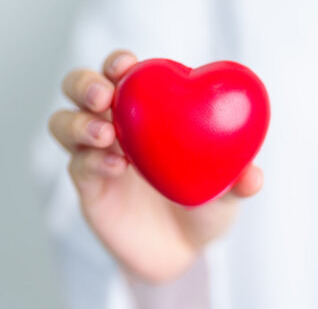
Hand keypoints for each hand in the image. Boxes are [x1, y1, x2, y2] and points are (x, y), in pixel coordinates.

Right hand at [48, 50, 262, 283]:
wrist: (181, 254)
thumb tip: (253, 176)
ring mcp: (96, 155)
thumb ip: (239, 182)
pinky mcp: (88, 188)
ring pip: (63, 123)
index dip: (118, 63)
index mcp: (147, 110)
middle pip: (79, 88)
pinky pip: (78, 166)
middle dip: (86, 84)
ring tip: (106, 134)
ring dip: (79, 122)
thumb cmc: (204, 207)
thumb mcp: (227, 194)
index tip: (127, 66)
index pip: (124, 74)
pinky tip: (116, 166)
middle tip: (105, 95)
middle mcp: (115, 125)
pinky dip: (92, 161)